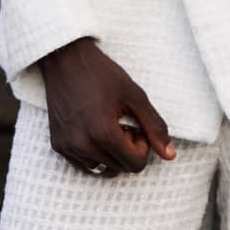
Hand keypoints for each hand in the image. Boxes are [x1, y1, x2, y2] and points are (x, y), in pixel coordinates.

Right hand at [39, 38, 175, 176]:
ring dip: (112, 153)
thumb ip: (155, 127)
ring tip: (109, 126)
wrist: (65, 60)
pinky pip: (85, 164)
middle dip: (128, 149)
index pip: (135, 165)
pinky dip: (96, 154)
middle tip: (123, 123)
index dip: (143, 146)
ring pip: (103, 168)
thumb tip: (170, 156)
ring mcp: (68, 147)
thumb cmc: (102, 74)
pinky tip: (95, 131)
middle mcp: (82, 145)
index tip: (136, 125)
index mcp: (103, 133)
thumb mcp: (135, 97)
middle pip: (120, 168)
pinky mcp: (58, 145)